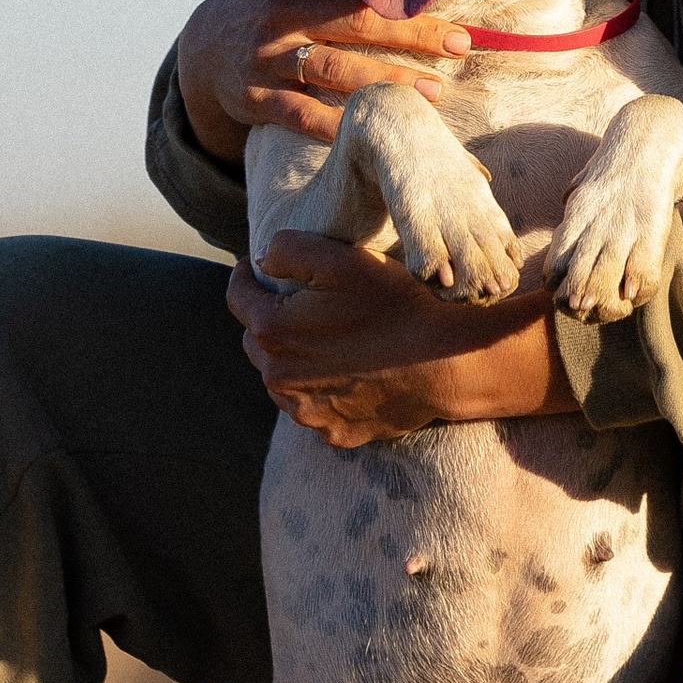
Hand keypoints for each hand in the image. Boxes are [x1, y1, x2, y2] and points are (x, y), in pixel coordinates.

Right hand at [175, 0, 471, 163]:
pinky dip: (340, 124)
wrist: (202, 51)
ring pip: (335, 70)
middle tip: (461, 44)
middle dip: (414, 33)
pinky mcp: (256, 98)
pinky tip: (377, 127)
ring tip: (435, 91)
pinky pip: (303, 114)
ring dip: (388, 81)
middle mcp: (279, 12)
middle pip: (356, 22)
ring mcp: (266, 57)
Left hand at [228, 232, 572, 446]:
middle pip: (255, 340)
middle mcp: (279, 379)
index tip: (259, 266)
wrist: (446, 362)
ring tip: (324, 338)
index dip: (246, 274)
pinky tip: (346, 371)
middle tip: (299, 303)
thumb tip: (258, 261)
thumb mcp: (339, 258)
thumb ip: (285, 249)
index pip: (236, 295)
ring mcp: (306, 413)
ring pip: (279, 378)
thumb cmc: (393, 304)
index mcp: (273, 331)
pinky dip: (319, 390)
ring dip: (291, 358)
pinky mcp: (334, 433)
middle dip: (269, 318)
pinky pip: (312, 407)